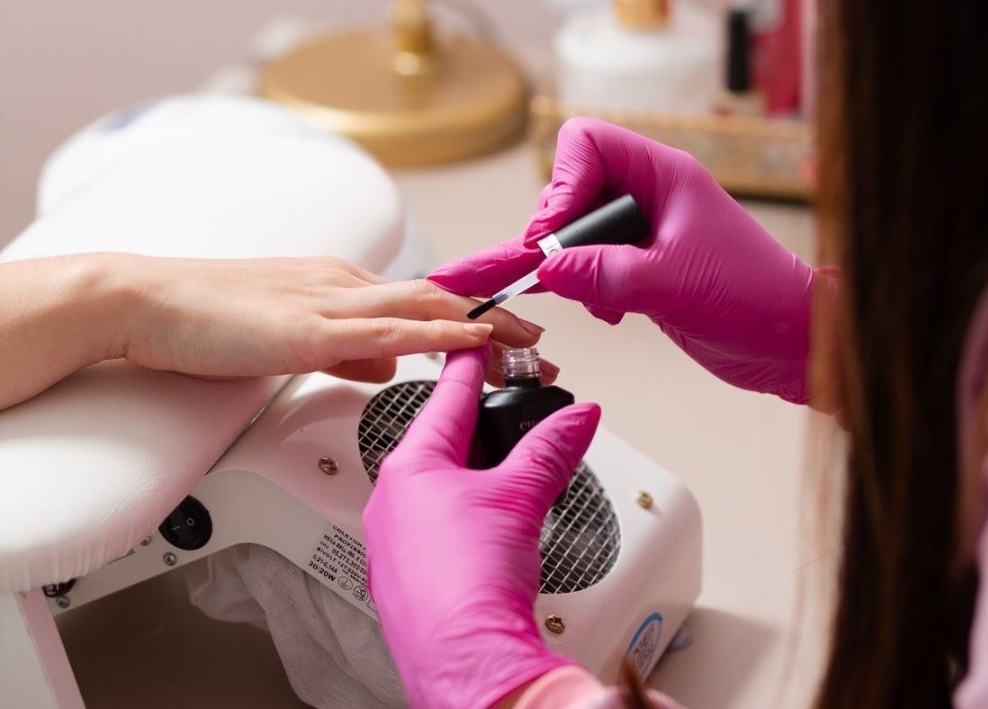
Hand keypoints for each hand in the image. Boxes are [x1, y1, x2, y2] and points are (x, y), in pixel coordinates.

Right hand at [112, 254, 544, 383]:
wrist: (144, 301)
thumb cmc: (205, 319)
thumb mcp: (289, 335)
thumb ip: (342, 349)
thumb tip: (386, 367)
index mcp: (339, 284)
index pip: (422, 298)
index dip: (472, 315)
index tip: (509, 334)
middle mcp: (343, 283)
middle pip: (438, 300)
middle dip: (496, 324)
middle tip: (540, 345)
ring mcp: (328, 303)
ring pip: (425, 309)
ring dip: (484, 328)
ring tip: (529, 346)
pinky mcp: (307, 330)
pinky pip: (387, 332)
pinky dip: (438, 336)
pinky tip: (472, 343)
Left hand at [363, 346, 600, 708]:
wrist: (468, 668)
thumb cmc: (471, 586)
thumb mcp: (521, 497)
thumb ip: (551, 448)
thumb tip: (577, 418)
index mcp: (410, 468)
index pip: (446, 396)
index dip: (468, 362)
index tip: (476, 339)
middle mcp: (391, 500)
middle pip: (440, 439)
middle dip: (477, 422)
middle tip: (504, 402)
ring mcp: (392, 542)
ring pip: (435, 484)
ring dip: (472, 470)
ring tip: (506, 467)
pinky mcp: (403, 577)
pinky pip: (432, 524)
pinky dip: (462, 510)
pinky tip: (486, 524)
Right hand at [432, 117, 829, 402]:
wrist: (791, 342)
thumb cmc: (756, 298)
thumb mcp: (673, 284)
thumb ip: (606, 273)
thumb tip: (546, 268)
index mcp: (663, 174)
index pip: (586, 144)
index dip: (561, 185)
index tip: (551, 237)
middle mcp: (649, 194)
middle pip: (571, 188)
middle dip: (555, 233)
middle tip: (545, 272)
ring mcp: (644, 230)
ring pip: (575, 230)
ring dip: (568, 266)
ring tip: (585, 298)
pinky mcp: (641, 266)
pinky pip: (590, 263)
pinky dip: (584, 287)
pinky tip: (607, 312)